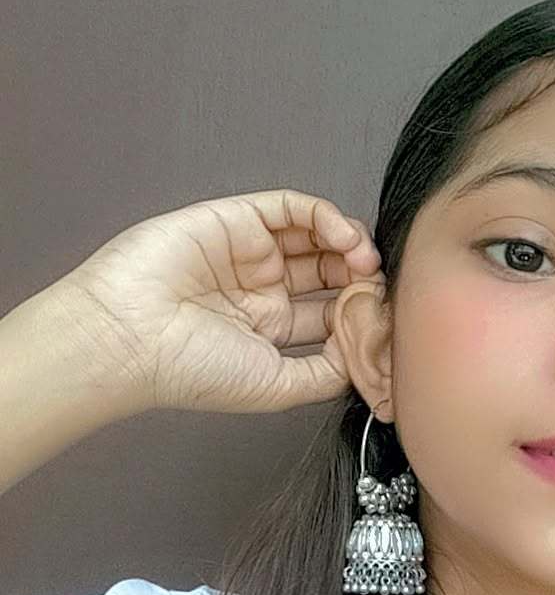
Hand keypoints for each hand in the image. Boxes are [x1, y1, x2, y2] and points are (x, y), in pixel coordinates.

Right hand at [60, 188, 384, 414]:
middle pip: (329, 272)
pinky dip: (324, 216)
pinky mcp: (237, 219)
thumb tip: (364, 357)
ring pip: (316, 236)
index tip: (382, 320)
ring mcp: (250, 253)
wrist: (132, 337)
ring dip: (350, 243)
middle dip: (361, 276)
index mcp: (270, 331)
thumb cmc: (190, 370)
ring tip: (365, 260)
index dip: (360, 312)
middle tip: (379, 285)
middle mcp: (262, 291)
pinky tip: (343, 236)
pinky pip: (291, 207)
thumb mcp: (276, 387)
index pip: (331, 313)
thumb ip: (325, 373)